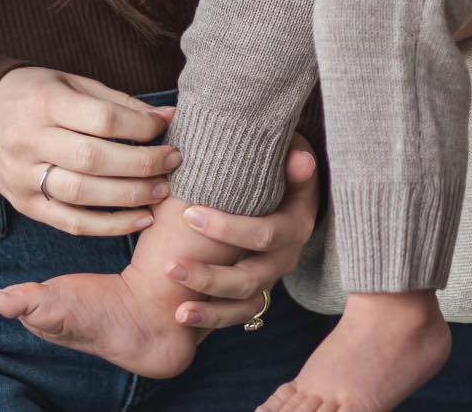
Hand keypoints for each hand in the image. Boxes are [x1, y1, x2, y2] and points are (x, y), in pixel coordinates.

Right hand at [0, 67, 178, 234]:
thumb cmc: (38, 95)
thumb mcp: (72, 83)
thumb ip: (118, 103)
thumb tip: (167, 117)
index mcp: (46, 102)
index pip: (101, 119)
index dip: (140, 127)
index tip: (165, 127)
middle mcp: (31, 141)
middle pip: (93, 159)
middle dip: (141, 164)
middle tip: (172, 162)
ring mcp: (24, 177)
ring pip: (82, 195)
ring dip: (129, 198)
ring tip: (161, 193)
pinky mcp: (24, 205)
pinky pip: (69, 222)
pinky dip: (108, 226)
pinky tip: (139, 219)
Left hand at [161, 141, 321, 328]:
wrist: (288, 187)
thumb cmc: (281, 162)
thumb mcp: (292, 152)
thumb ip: (293, 154)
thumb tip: (300, 161)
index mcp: (295, 224)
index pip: (263, 234)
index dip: (227, 229)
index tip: (188, 215)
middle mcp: (287, 256)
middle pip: (249, 278)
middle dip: (209, 276)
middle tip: (170, 267)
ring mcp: (272, 276)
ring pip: (243, 302)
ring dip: (209, 307)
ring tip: (178, 310)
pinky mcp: (260, 290)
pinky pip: (239, 314)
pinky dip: (213, 319)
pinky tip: (183, 316)